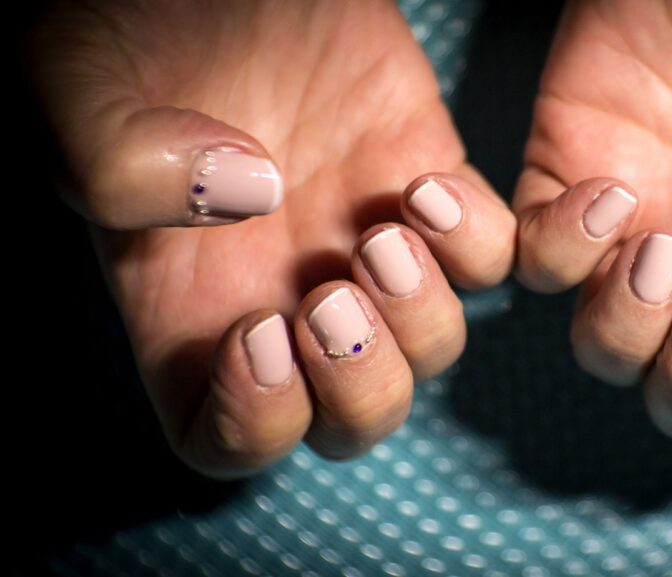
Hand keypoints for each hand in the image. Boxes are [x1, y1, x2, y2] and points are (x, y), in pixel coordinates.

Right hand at [30, 0, 514, 477]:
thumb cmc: (130, 30)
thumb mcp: (76, 91)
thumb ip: (119, 164)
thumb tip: (246, 196)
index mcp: (188, 307)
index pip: (228, 439)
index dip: (253, 423)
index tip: (257, 336)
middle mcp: (283, 294)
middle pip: (353, 418)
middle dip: (360, 385)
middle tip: (333, 301)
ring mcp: (362, 244)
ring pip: (431, 349)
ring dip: (423, 316)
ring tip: (385, 235)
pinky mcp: (423, 186)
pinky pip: (491, 258)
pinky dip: (479, 243)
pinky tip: (426, 185)